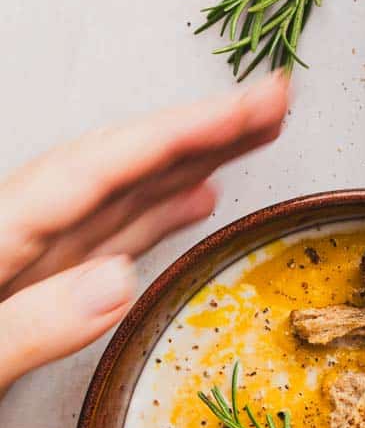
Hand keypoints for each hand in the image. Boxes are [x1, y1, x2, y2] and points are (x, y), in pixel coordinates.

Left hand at [0, 74, 288, 394]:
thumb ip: (27, 326)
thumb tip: (118, 276)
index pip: (94, 169)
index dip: (178, 132)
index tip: (250, 106)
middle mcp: (5, 239)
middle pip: (111, 167)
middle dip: (197, 131)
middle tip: (275, 100)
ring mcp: (14, 264)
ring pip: (112, 199)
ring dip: (183, 166)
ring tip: (251, 140)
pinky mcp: (18, 293)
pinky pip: (97, 241)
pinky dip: (148, 218)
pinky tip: (186, 206)